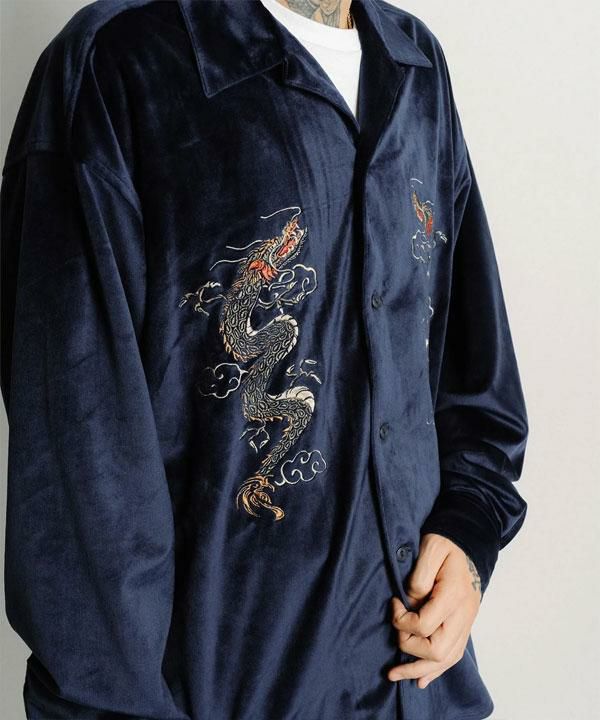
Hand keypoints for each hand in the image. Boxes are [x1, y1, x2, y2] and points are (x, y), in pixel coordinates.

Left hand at [387, 533, 481, 688]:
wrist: (468, 546)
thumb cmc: (446, 546)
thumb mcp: (430, 549)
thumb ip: (419, 576)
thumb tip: (409, 602)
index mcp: (453, 594)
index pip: (425, 624)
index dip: (402, 619)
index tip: (394, 603)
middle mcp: (463, 614)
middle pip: (437, 650)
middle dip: (410, 648)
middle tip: (395, 633)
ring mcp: (466, 623)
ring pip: (445, 659)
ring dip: (419, 669)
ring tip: (395, 675)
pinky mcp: (464, 627)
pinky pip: (453, 656)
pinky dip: (436, 670)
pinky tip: (421, 679)